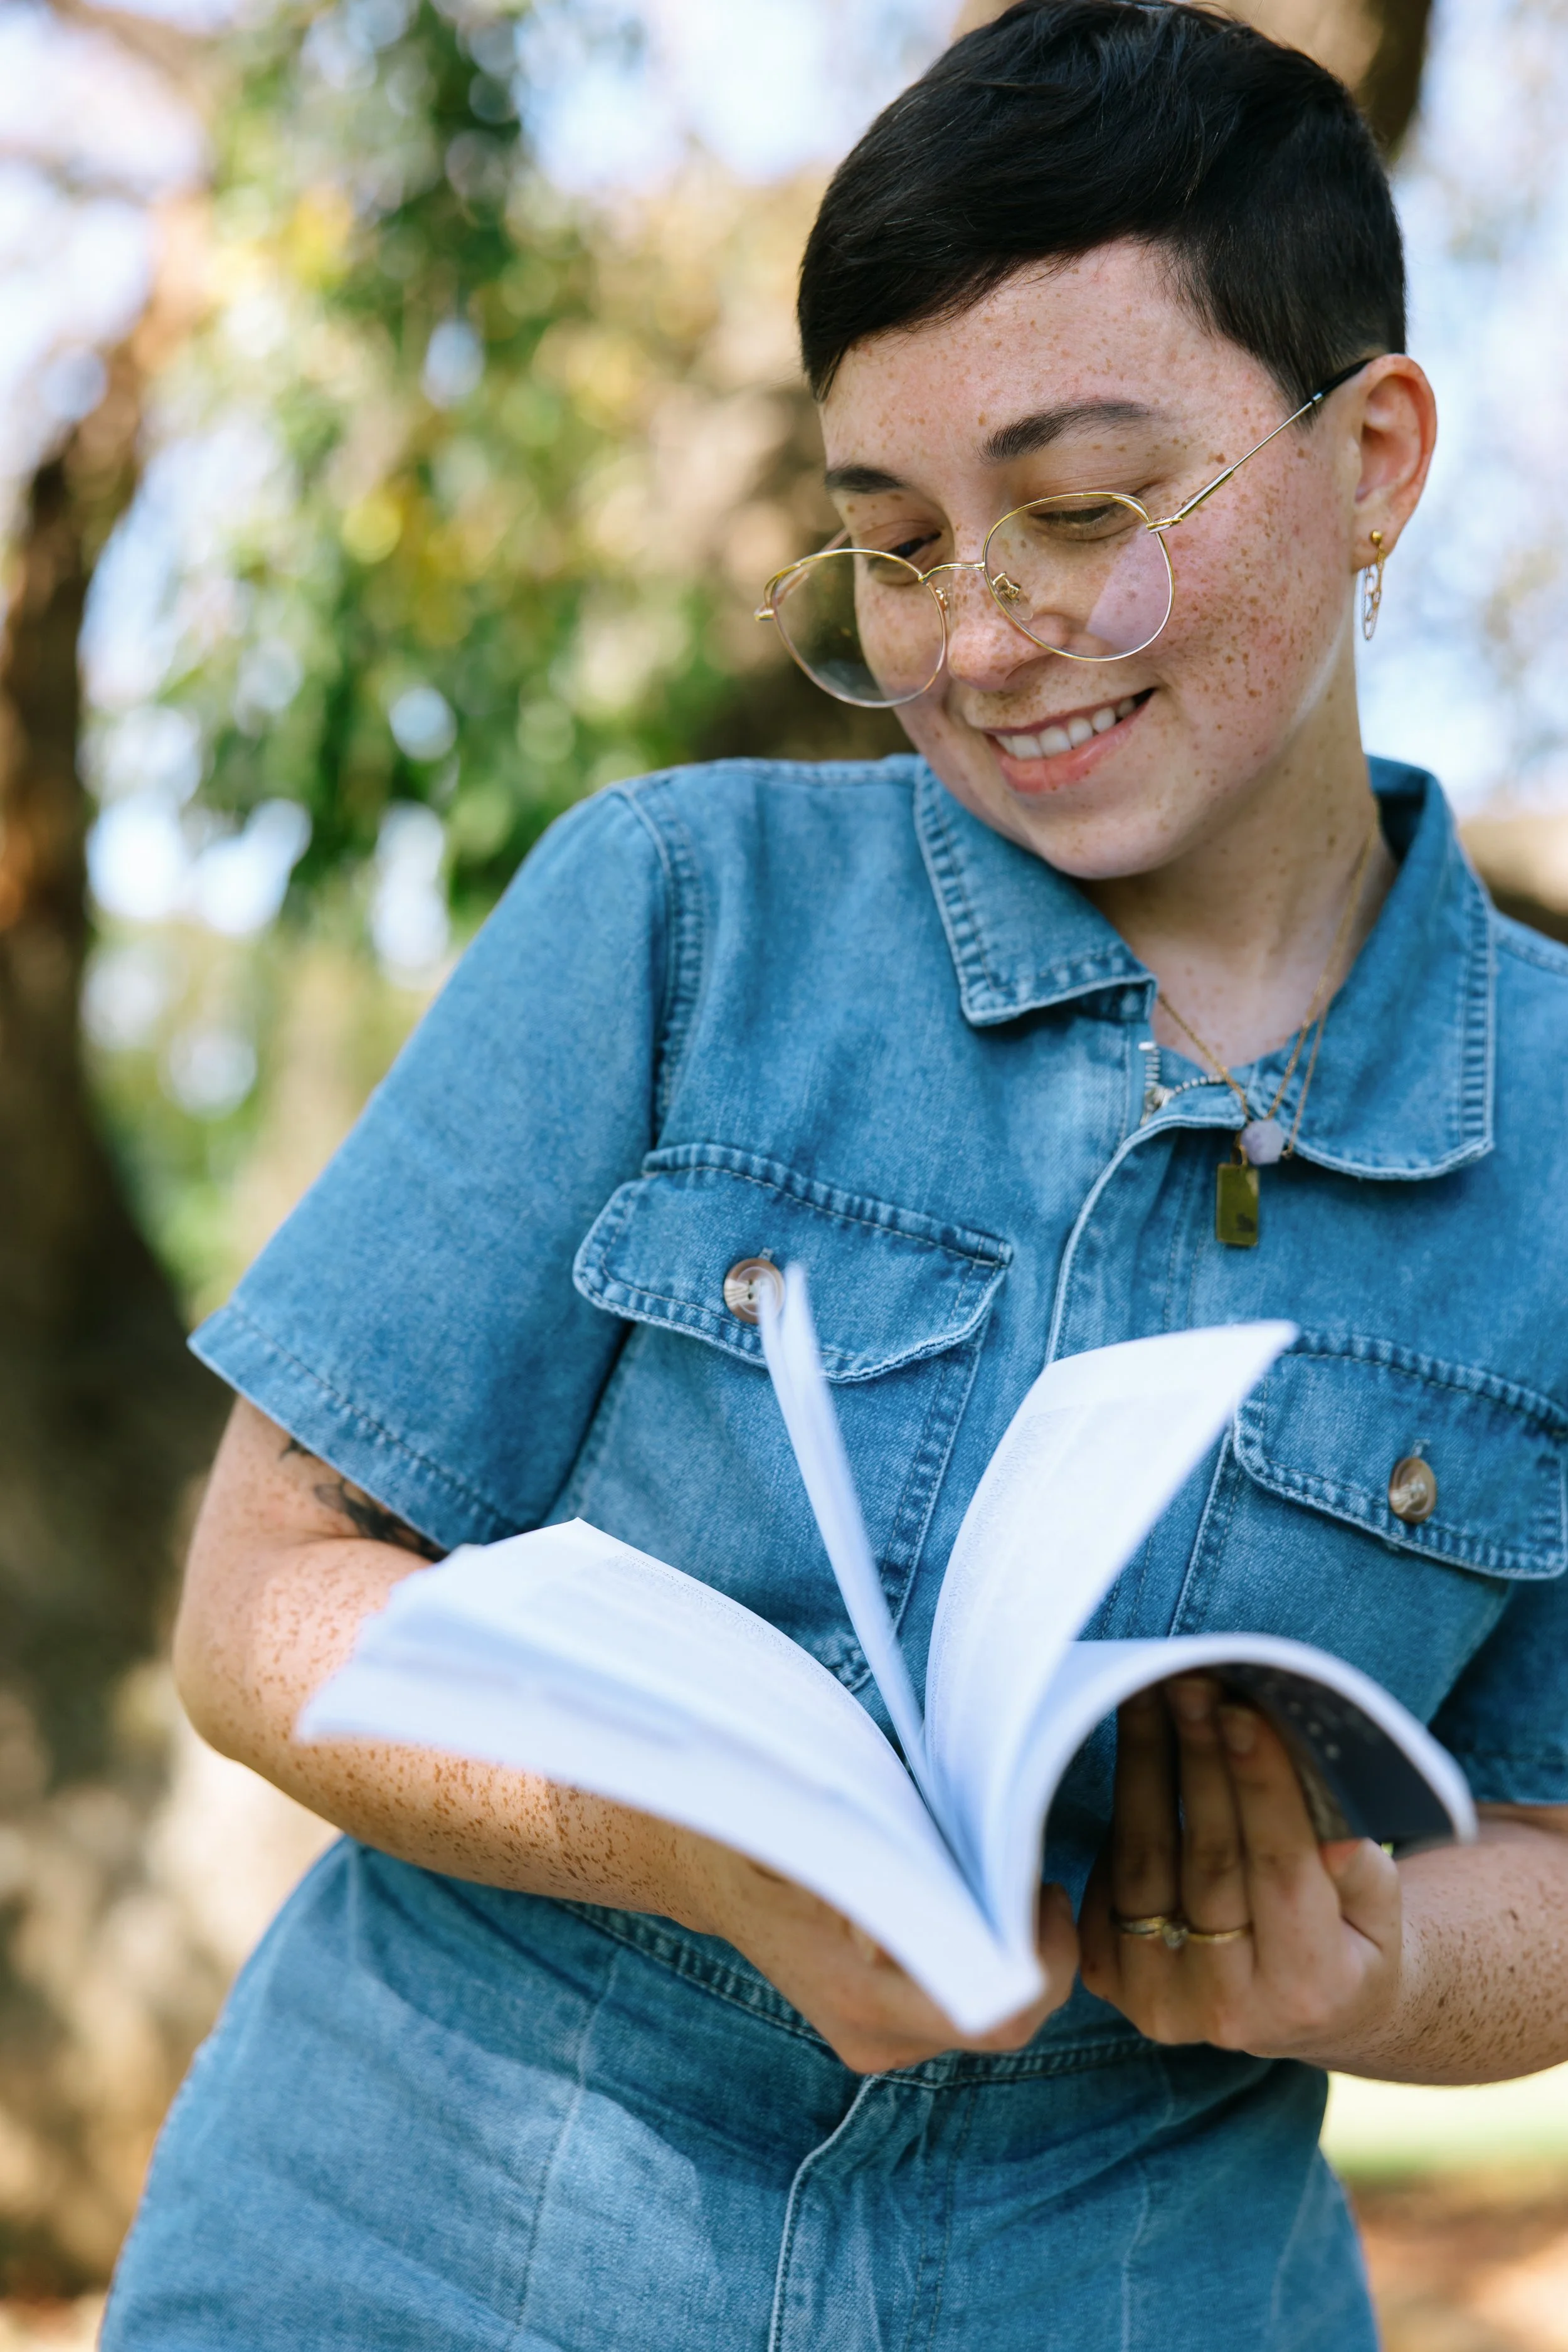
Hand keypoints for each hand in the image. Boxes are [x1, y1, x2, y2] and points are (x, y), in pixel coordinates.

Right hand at [674, 1831, 1078, 2073]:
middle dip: (1037, 1951)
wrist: (711, 1868)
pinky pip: (962, 2005)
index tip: (1039, 1888)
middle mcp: (877, 2037)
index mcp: (861, 1995)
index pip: (993, 2017)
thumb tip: (951, 1881)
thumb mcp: (818, 1829)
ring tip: (1003, 1882)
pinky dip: (984, 1960)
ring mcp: (881, 2041)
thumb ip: (884, 1860)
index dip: (1042, 1962)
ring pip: (989, 2015)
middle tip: (1032, 1877)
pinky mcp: (885, 2030)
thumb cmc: (768, 1834)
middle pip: (1005, 2021)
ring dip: (1012, 1953)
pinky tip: (974, 1905)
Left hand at [1078, 1677, 1404, 2064]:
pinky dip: (1115, 1815)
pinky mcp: (1113, 1984)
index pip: (1282, 1873)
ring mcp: (1163, 2002)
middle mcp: (1230, 2009)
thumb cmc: (1351, 1934)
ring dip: (1144, 1769)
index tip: (1244, 1711)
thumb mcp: (1379, 1905)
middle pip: (1206, 1861)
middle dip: (1197, 1760)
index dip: (1261, 1789)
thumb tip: (1331, 1822)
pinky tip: (1134, 1749)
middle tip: (1190, 1683)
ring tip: (1150, 1696)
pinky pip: (1102, 1885)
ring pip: (1143, 1866)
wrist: (1304, 2006)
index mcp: (1311, 1989)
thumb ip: (1356, 1866)